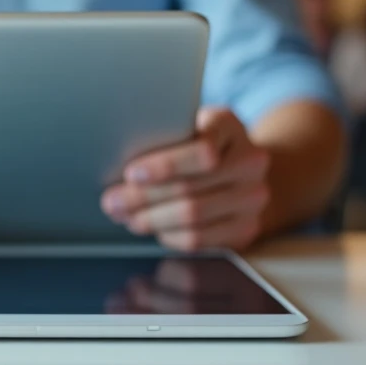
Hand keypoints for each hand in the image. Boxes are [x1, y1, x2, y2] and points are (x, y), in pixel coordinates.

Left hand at [101, 107, 270, 251]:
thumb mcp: (183, 125)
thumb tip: (117, 164)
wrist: (241, 166)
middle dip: (143, 198)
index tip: (130, 174)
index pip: (202, 151)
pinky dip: (170, 236)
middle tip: (112, 202)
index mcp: (229, 126)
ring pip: (194, 218)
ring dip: (152, 220)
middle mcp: (250, 161)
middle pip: (191, 189)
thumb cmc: (196, 141)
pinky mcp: (246, 226)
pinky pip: (202, 240)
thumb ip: (162, 136)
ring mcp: (253, 196)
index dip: (164, 166)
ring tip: (127, 217)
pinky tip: (153, 228)